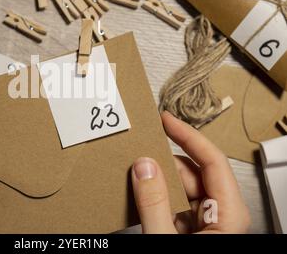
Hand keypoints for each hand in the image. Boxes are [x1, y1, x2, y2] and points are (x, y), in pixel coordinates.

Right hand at [131, 111, 250, 233]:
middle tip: (138, 152)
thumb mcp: (165, 238)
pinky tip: (137, 195)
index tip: (166, 120)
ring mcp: (204, 223)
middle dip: (162, 164)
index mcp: (227, 214)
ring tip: (132, 175)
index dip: (188, 136)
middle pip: (190, 174)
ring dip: (155, 182)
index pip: (212, 161)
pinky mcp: (188, 230)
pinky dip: (154, 197)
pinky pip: (171, 203)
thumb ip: (154, 204)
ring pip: (178, 188)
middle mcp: (220, 215)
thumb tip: (144, 167)